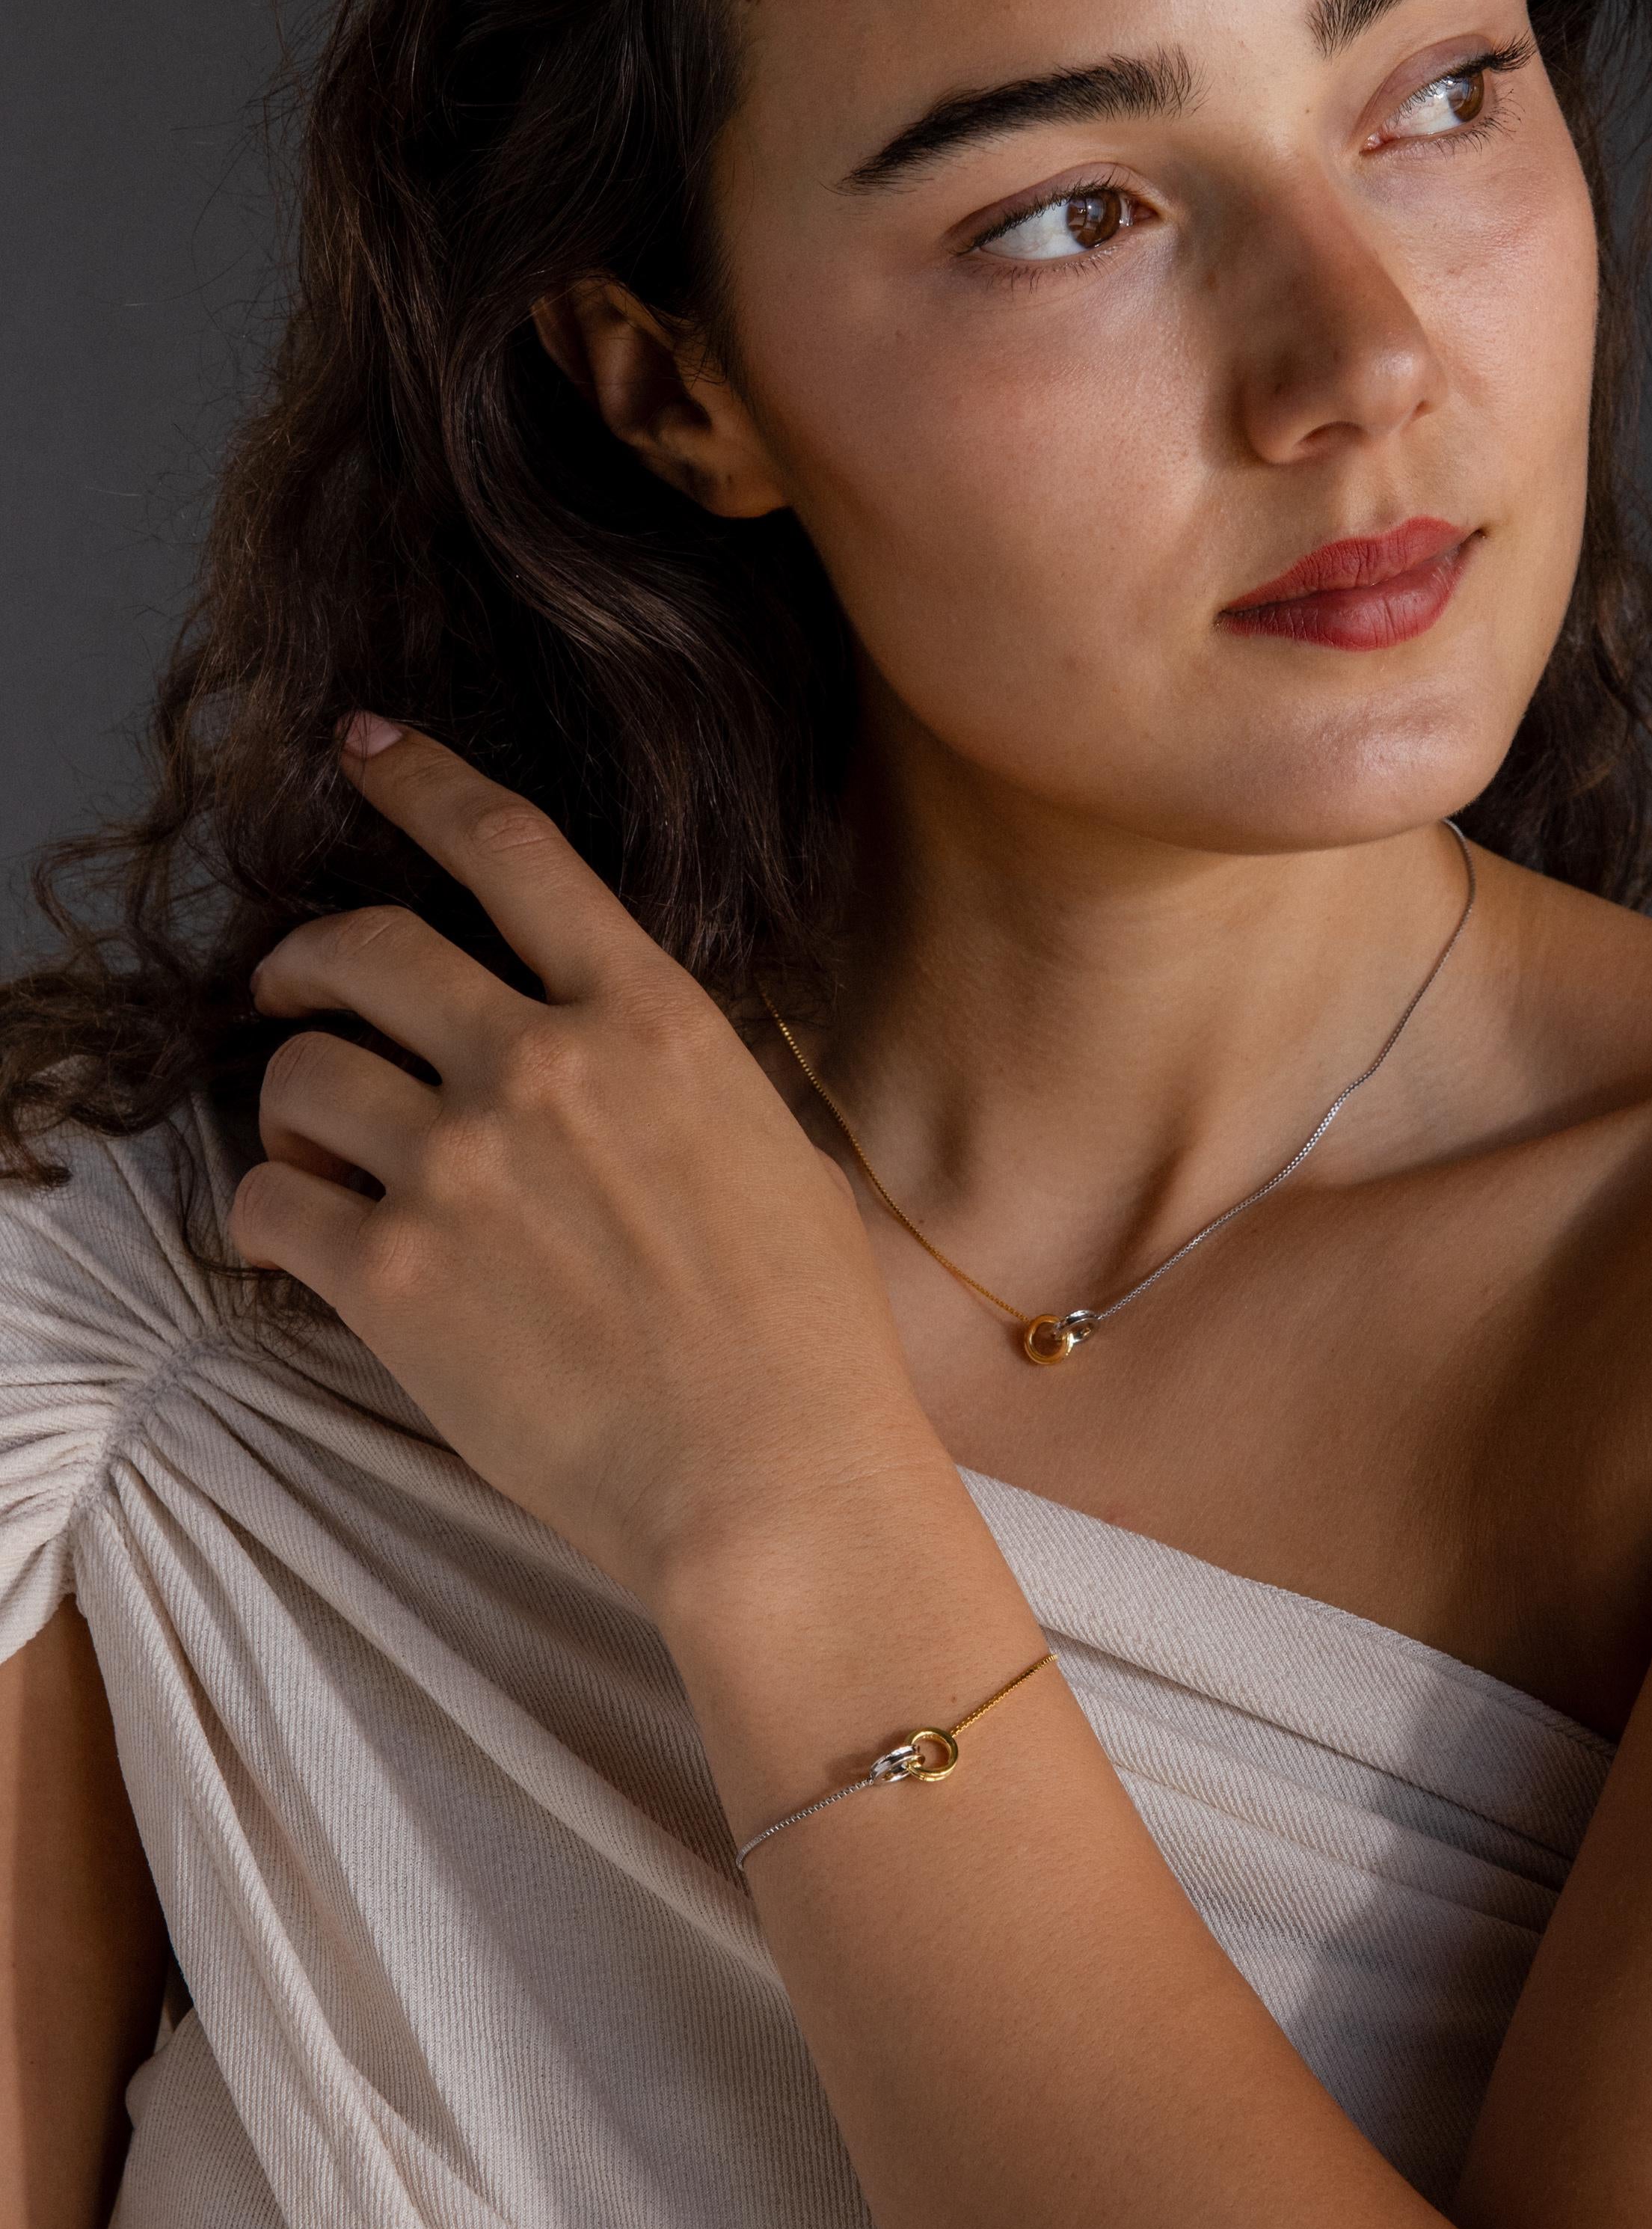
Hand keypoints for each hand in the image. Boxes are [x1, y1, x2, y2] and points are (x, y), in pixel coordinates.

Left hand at [233, 714, 941, 1606]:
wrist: (776, 1481)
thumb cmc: (808, 1335)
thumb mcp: (773, 1156)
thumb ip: (672, 1082)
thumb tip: (606, 1062)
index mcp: (652, 1022)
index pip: (513, 850)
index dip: (424, 780)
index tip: (368, 747)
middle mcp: (544, 1066)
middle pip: (370, 945)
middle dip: (311, 956)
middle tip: (298, 989)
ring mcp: (460, 1169)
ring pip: (299, 1076)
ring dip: (292, 1103)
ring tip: (321, 1148)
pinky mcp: (394, 1279)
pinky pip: (268, 1207)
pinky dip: (273, 1213)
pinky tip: (312, 1236)